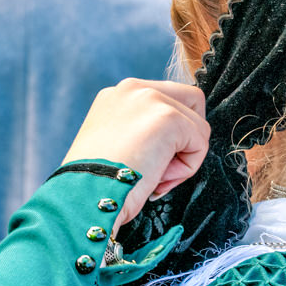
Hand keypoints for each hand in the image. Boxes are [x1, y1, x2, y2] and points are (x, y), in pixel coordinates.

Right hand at [62, 79, 209, 225]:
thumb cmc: (96, 184)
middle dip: (184, 138)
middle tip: (160, 169)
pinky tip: (159, 178)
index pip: (165, 101)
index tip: (145, 163)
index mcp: (117, 96)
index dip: (167, 136)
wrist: (84, 197)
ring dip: (183, 157)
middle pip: (190, 102)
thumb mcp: (114, 145)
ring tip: (155, 177)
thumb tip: (172, 141)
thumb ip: (139, 131)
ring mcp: (151, 99)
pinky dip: (187, 167)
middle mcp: (132, 88)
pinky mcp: (168, 117)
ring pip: (198, 124)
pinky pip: (200, 142)